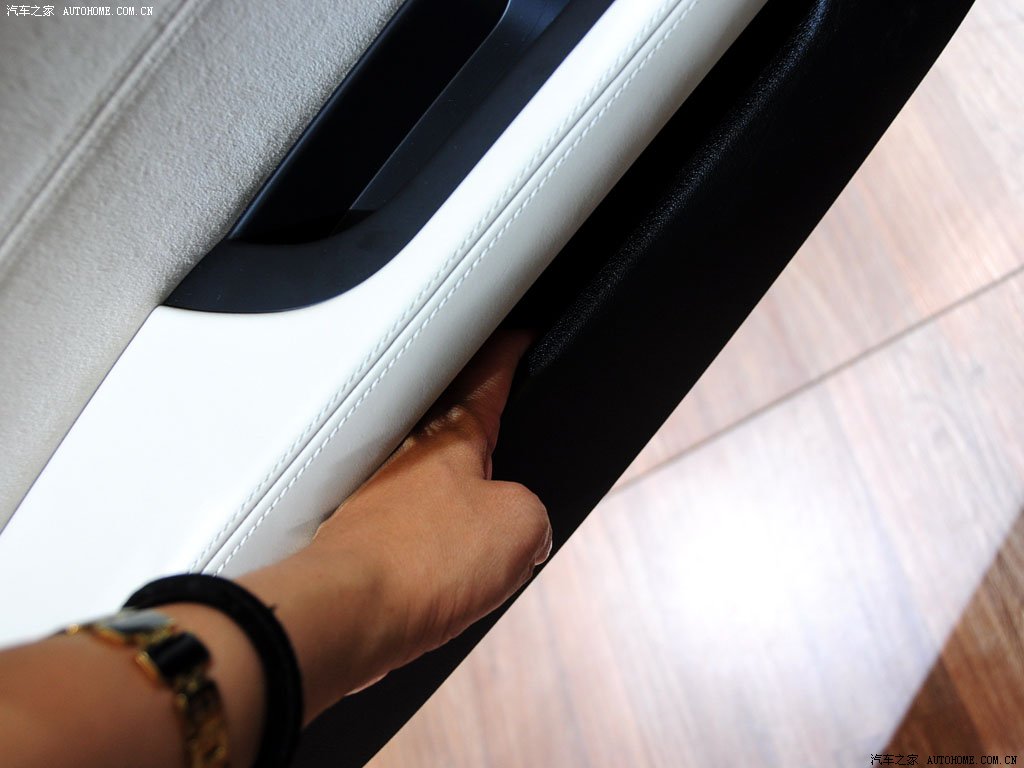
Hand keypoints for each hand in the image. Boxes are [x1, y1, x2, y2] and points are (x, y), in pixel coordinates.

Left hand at [241, 331, 551, 719]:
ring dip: (459, 498)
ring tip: (487, 524)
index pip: (488, 376)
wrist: (347, 616)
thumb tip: (525, 531)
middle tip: (510, 435)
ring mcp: (382, 498)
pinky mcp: (366, 543)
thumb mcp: (521, 526)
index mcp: (452, 435)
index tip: (521, 335)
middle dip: (484, 432)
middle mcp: (410, 457)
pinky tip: (450, 570)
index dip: (510, 352)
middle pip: (453, 427)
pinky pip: (414, 531)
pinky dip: (434, 544)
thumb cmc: (423, 562)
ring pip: (432, 483)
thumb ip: (534, 514)